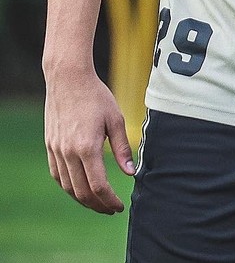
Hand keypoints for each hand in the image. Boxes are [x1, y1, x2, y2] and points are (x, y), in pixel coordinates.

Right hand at [44, 69, 134, 213]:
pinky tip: (80, 187)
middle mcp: (69, 153)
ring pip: (68, 187)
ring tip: (98, 202)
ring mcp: (56, 151)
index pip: (99, 186)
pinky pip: (57, 176)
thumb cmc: (96, 96)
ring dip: (83, 199)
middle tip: (111, 209)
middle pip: (82, 192)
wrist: (68, 79)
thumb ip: (122, 148)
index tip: (119, 206)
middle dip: (98, 205)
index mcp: (87, 148)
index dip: (110, 200)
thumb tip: (131, 172)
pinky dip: (69, 187)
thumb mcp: (116, 119)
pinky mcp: (50, 147)